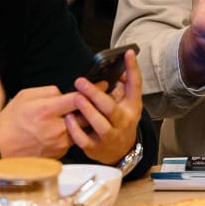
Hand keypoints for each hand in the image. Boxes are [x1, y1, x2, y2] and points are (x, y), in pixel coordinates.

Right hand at [0, 85, 82, 158]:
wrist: (0, 150)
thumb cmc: (10, 122)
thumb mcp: (24, 97)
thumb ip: (48, 91)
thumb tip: (64, 93)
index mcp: (47, 111)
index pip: (78, 99)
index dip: (86, 92)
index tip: (89, 90)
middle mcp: (56, 129)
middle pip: (85, 115)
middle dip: (85, 108)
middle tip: (80, 105)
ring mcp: (59, 144)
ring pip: (80, 128)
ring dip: (77, 122)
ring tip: (63, 119)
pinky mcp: (59, 154)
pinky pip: (71, 140)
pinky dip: (69, 134)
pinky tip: (55, 132)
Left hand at [64, 49, 143, 163]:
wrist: (122, 151)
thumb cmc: (121, 120)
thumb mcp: (128, 102)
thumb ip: (125, 83)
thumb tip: (121, 63)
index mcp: (132, 107)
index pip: (136, 86)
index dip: (133, 69)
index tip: (128, 53)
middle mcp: (123, 122)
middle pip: (111, 108)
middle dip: (95, 94)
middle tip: (81, 82)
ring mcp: (110, 137)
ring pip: (100, 125)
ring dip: (88, 111)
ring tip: (77, 99)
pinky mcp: (96, 149)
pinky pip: (84, 140)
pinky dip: (76, 130)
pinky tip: (69, 118)